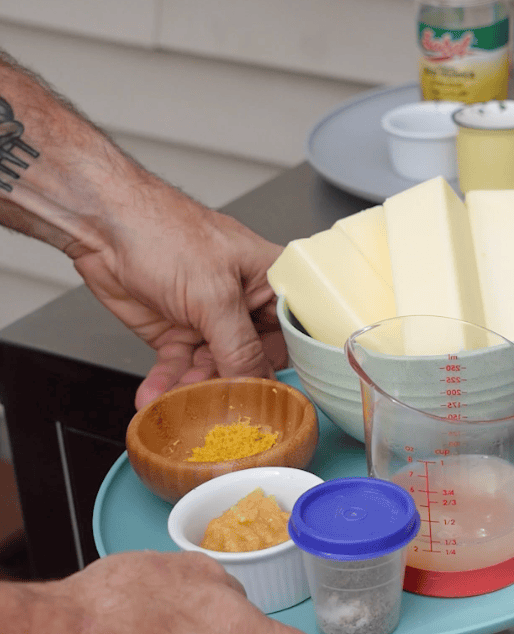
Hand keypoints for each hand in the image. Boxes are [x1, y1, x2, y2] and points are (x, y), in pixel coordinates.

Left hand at [67, 185, 288, 408]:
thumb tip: (256, 383)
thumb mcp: (213, 294)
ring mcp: (210, 320)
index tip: (272, 399)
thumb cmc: (164, 231)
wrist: (102, 225)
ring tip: (181, 403)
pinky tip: (156, 395)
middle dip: (231, 384)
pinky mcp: (177, 333)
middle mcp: (245, 303)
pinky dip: (166, 384)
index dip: (282, 366)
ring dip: (195, 389)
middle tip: (219, 408)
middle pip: (252, 359)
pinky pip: (178, 368)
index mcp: (270, 282)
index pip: (292, 336)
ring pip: (213, 369)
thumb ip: (238, 345)